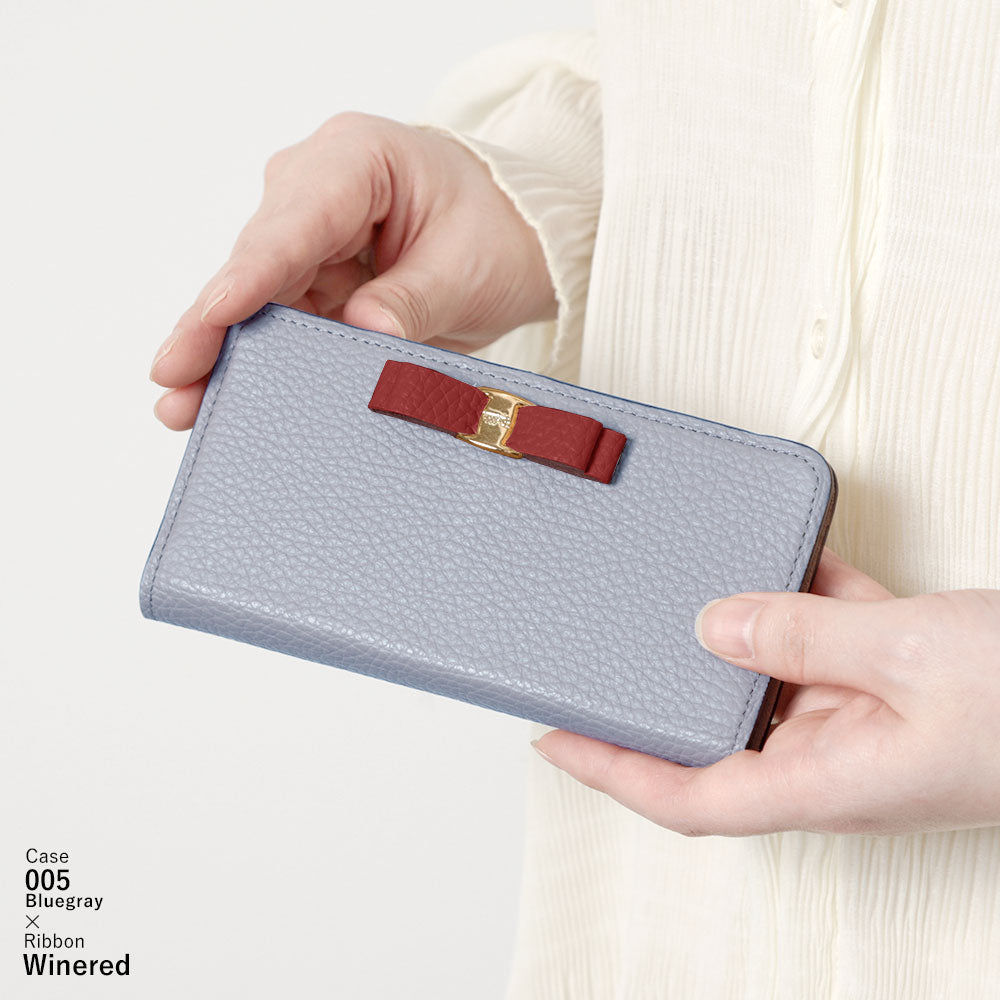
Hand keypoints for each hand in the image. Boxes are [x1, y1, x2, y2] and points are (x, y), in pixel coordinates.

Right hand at [150, 112, 556, 428]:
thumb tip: (363, 338)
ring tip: (187, 407)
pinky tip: (229, 398)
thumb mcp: (468, 270)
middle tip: (173, 382)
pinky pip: (285, 320)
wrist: (526, 238)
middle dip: (216, 327)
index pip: (293, 223)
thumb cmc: (505, 231)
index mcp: (359, 158)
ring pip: (260, 300)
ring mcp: (312, 234)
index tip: (211, 319)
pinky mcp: (318, 276)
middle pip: (259, 264)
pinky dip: (265, 360)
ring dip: (230, 354)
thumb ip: (411, 301)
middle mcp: (319, 188)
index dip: (250, 277)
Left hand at [531, 548, 999, 835]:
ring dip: (727, 636)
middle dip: (658, 694)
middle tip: (598, 648)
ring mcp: (859, 717)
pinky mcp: (887, 680)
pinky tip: (777, 557)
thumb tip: (713, 623)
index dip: (612, 771)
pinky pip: (822, 639)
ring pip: (767, 678)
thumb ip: (802, 635)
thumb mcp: (910, 655)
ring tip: (673, 591)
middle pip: (715, 734)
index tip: (553, 735)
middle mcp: (830, 758)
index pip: (687, 796)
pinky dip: (799, 601)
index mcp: (826, 782)